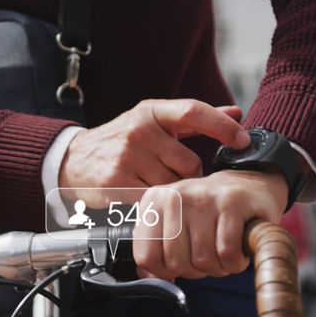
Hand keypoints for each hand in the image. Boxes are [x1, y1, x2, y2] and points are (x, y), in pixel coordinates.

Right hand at [58, 99, 249, 205]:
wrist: (73, 160)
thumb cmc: (122, 140)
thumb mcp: (153, 120)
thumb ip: (195, 118)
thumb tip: (237, 112)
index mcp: (151, 112)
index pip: (193, 112)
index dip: (222, 126)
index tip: (243, 140)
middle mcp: (139, 131)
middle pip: (188, 163)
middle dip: (189, 176)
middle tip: (173, 176)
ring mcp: (126, 157)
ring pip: (173, 186)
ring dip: (172, 193)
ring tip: (155, 186)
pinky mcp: (116, 183)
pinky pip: (153, 201)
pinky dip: (155, 205)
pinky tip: (145, 197)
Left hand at [133, 171, 287, 280]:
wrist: (249, 186)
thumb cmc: (209, 211)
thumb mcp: (175, 222)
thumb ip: (156, 248)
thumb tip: (149, 277)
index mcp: (155, 202)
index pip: (146, 257)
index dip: (166, 272)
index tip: (181, 264)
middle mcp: (175, 196)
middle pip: (176, 262)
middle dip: (196, 271)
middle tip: (208, 257)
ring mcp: (203, 197)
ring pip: (203, 260)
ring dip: (218, 267)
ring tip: (223, 252)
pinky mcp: (232, 202)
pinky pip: (227, 253)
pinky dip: (235, 262)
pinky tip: (238, 251)